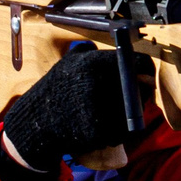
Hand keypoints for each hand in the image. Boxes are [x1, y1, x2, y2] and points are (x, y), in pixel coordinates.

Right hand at [0, 45, 142, 176]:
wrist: (36, 122)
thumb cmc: (57, 88)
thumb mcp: (70, 61)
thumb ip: (96, 52)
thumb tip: (125, 48)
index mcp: (94, 63)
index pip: (137, 62)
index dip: (144, 67)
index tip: (144, 71)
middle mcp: (99, 84)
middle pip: (139, 87)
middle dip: (140, 90)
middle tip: (136, 91)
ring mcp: (98, 109)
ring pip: (134, 111)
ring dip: (131, 111)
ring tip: (116, 110)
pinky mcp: (98, 132)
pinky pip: (123, 131)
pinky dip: (120, 130)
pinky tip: (107, 125)